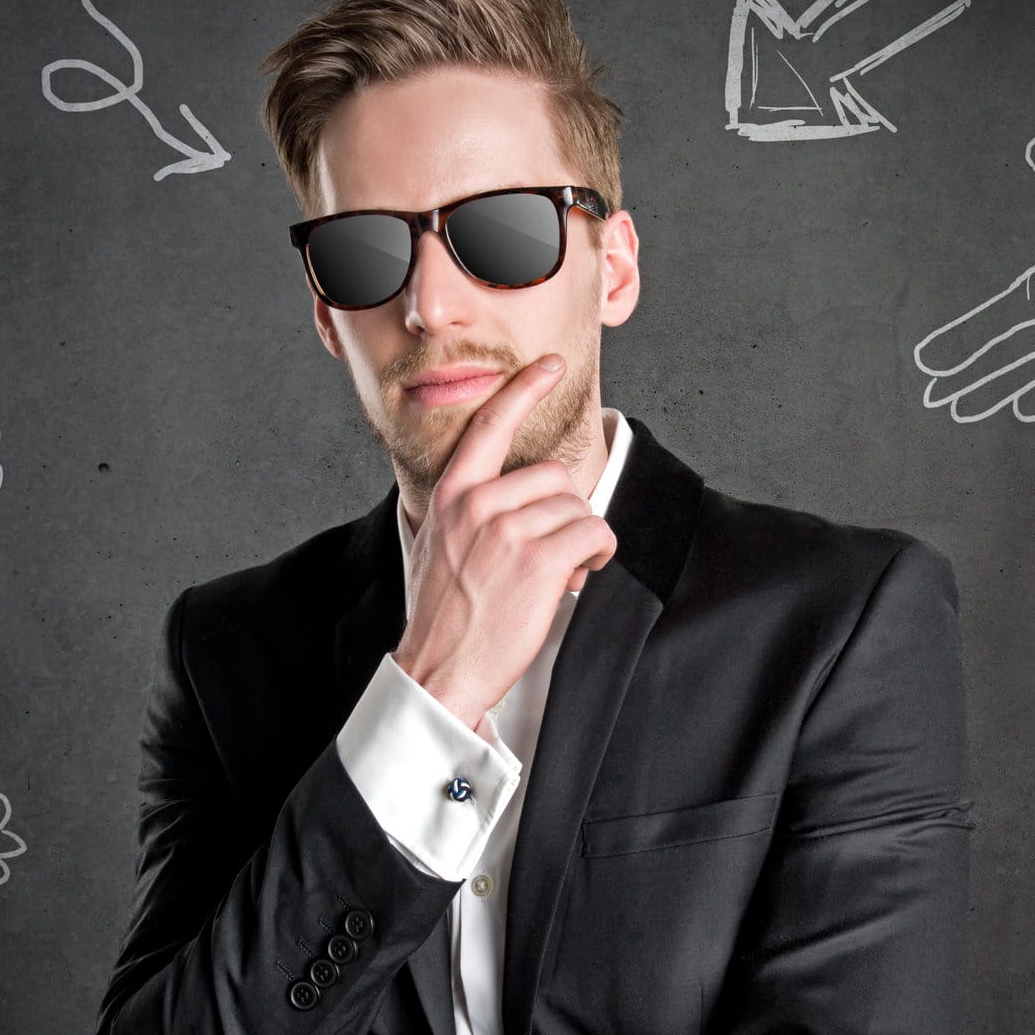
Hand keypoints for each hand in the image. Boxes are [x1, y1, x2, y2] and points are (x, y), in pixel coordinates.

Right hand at [391, 355, 617, 728]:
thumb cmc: (443, 616)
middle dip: (565, 514)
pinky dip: (598, 556)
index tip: (550, 365)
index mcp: (452, 495)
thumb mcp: (436, 544)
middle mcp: (478, 504)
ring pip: (578, 507)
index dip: (525, 388)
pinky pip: (595, 534)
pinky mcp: (540, 560)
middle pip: (556, 476)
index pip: (491, 425)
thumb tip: (516, 500)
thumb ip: (467, 511)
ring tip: (558, 575)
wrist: (437, 669)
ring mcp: (509, 531)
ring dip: (582, 541)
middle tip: (554, 555)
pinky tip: (576, 580)